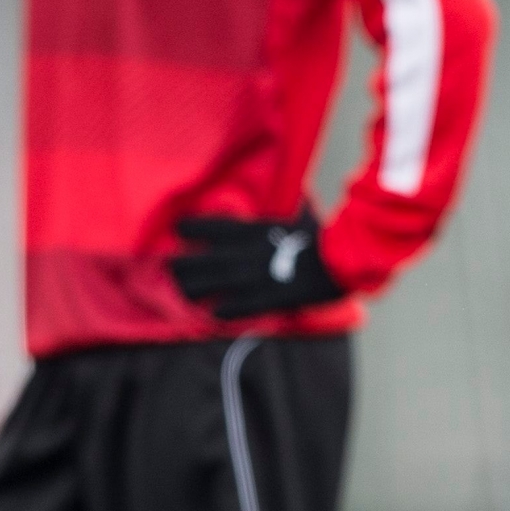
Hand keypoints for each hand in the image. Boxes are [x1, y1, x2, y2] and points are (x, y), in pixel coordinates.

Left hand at [170, 205, 345, 319]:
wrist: (340, 259)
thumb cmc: (325, 232)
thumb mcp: (304, 212)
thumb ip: (292, 206)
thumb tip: (298, 196)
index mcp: (253, 230)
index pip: (211, 227)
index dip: (191, 228)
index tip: (178, 229)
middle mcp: (245, 254)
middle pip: (200, 261)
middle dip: (181, 266)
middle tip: (169, 268)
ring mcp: (252, 279)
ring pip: (210, 287)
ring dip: (193, 290)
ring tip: (184, 293)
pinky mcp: (264, 300)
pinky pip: (235, 309)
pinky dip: (222, 312)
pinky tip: (213, 314)